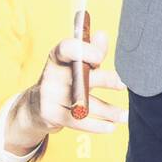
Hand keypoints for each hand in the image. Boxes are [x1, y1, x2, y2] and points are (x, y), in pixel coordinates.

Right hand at [4, 30, 127, 155]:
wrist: (37, 106)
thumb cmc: (64, 79)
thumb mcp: (76, 64)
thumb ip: (91, 50)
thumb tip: (103, 35)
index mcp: (57, 57)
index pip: (66, 48)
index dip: (83, 50)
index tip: (100, 58)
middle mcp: (50, 74)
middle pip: (80, 76)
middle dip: (105, 80)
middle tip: (123, 84)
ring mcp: (49, 96)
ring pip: (84, 103)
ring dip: (108, 110)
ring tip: (125, 115)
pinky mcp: (51, 115)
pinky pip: (78, 122)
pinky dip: (97, 125)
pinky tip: (111, 126)